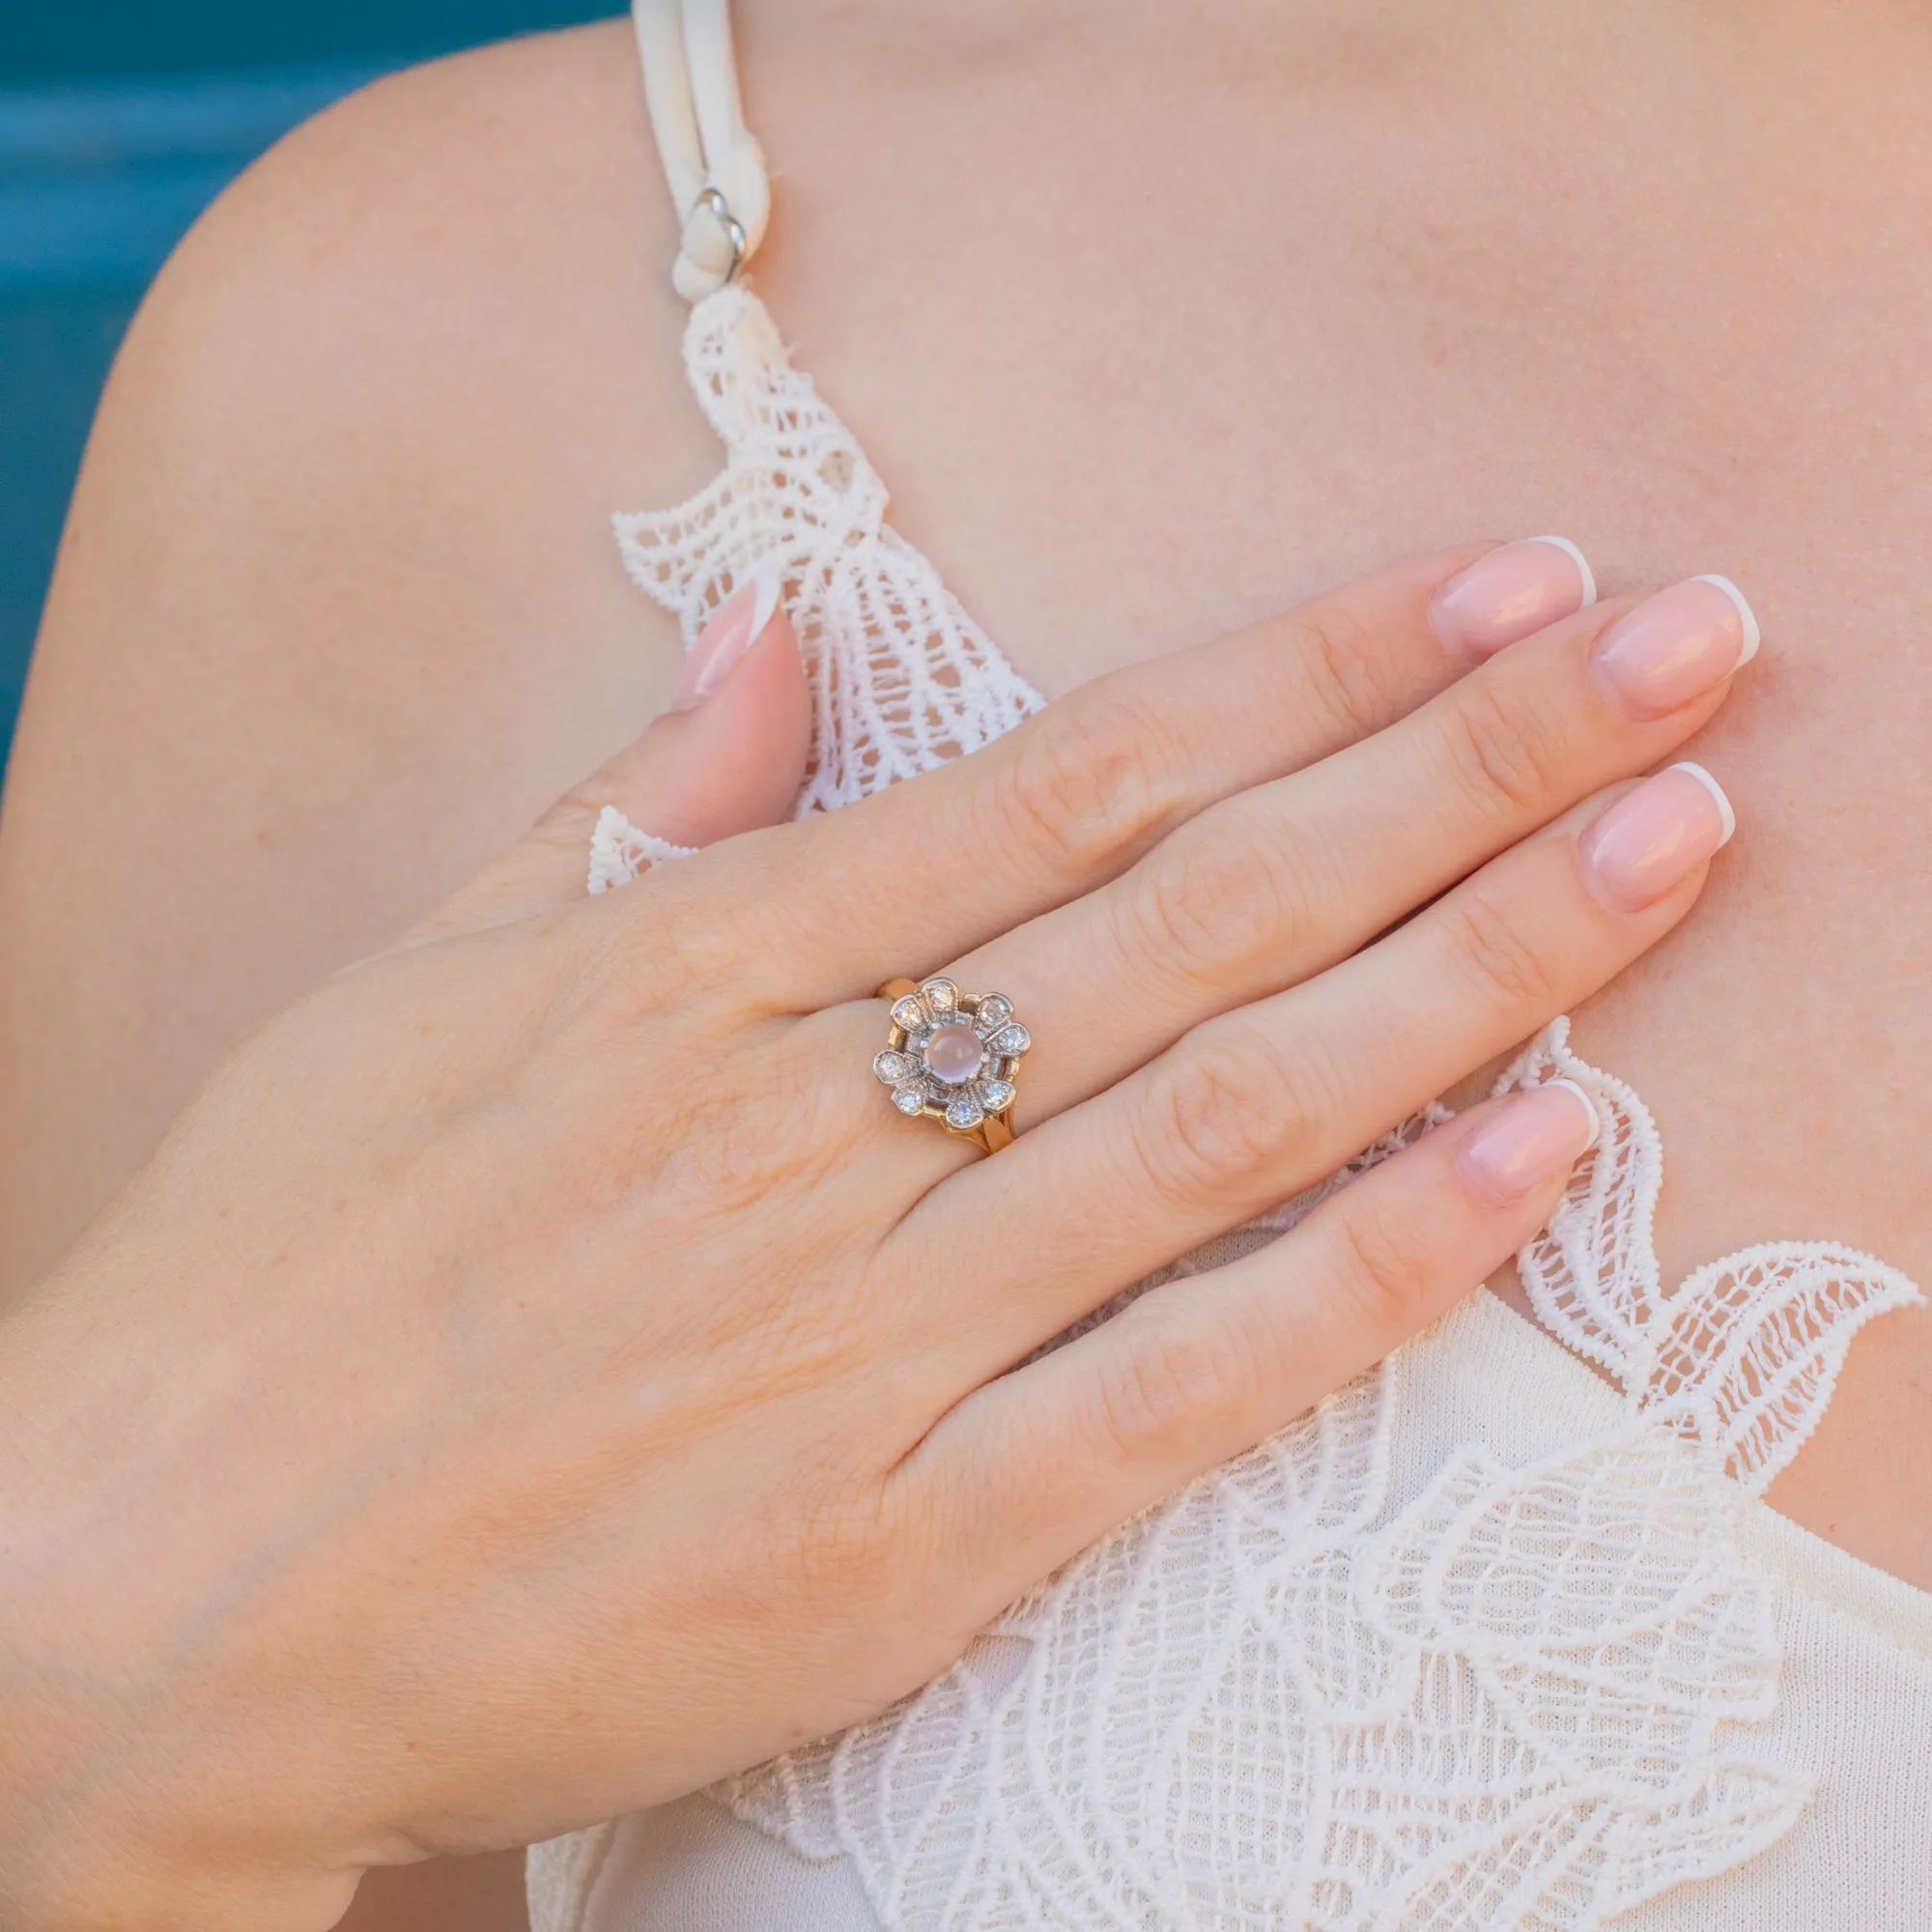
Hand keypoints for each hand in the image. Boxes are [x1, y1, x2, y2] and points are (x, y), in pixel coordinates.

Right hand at [0, 545, 1753, 1929]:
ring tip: (1664, 850)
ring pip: (1223, 1117)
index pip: (1074, 775)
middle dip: (1464, 764)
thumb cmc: (270, 1273)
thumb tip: (758, 642)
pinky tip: (1524, 1162)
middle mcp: (799, 1128)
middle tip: (1677, 655)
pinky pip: (1169, 1387)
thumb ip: (623, 809)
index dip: (1307, 668)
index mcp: (693, 973)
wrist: (120, 1584)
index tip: (1490, 579)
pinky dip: (1361, 1276)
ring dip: (1471, 974)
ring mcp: (852, 1341)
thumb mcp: (414, 983)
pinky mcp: (879, 1545)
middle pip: (1203, 911)